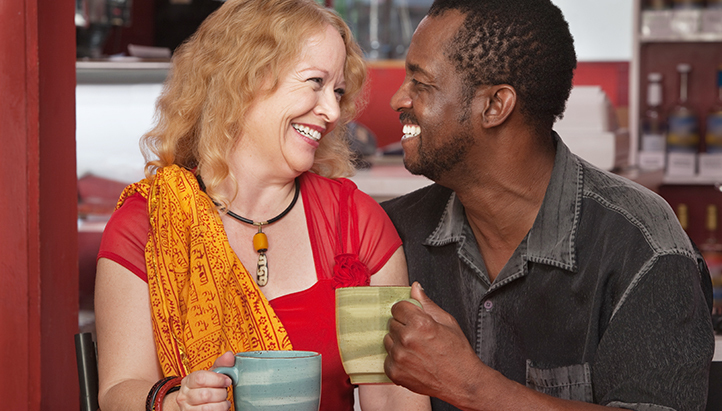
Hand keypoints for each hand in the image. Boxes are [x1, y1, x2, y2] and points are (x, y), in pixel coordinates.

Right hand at [173, 351, 233, 410]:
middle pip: (205, 394)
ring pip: (207, 408)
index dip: (218, 380)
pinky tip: (222, 407)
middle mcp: (184, 395)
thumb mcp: (210, 374)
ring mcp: (187, 408)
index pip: (201, 378)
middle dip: (221, 393)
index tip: (227, 381)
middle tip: (225, 391)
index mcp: (188, 381)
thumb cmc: (202, 386)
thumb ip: (220, 365)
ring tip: (224, 400)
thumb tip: (229, 355)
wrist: (190, 403)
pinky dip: (219, 410)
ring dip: (221, 404)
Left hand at [383, 282, 483, 400]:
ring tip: (416, 350)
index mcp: (419, 323)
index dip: (407, 311)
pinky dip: (397, 360)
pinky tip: (412, 361)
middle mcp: (406, 339)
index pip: (397, 307)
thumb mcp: (447, 321)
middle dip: (404, 327)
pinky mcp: (395, 372)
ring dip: (398, 343)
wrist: (462, 382)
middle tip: (419, 337)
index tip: (413, 318)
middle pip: (392, 323)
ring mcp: (399, 357)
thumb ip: (427, 303)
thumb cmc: (457, 353)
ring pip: (388, 340)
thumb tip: (415, 287)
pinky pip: (387, 358)